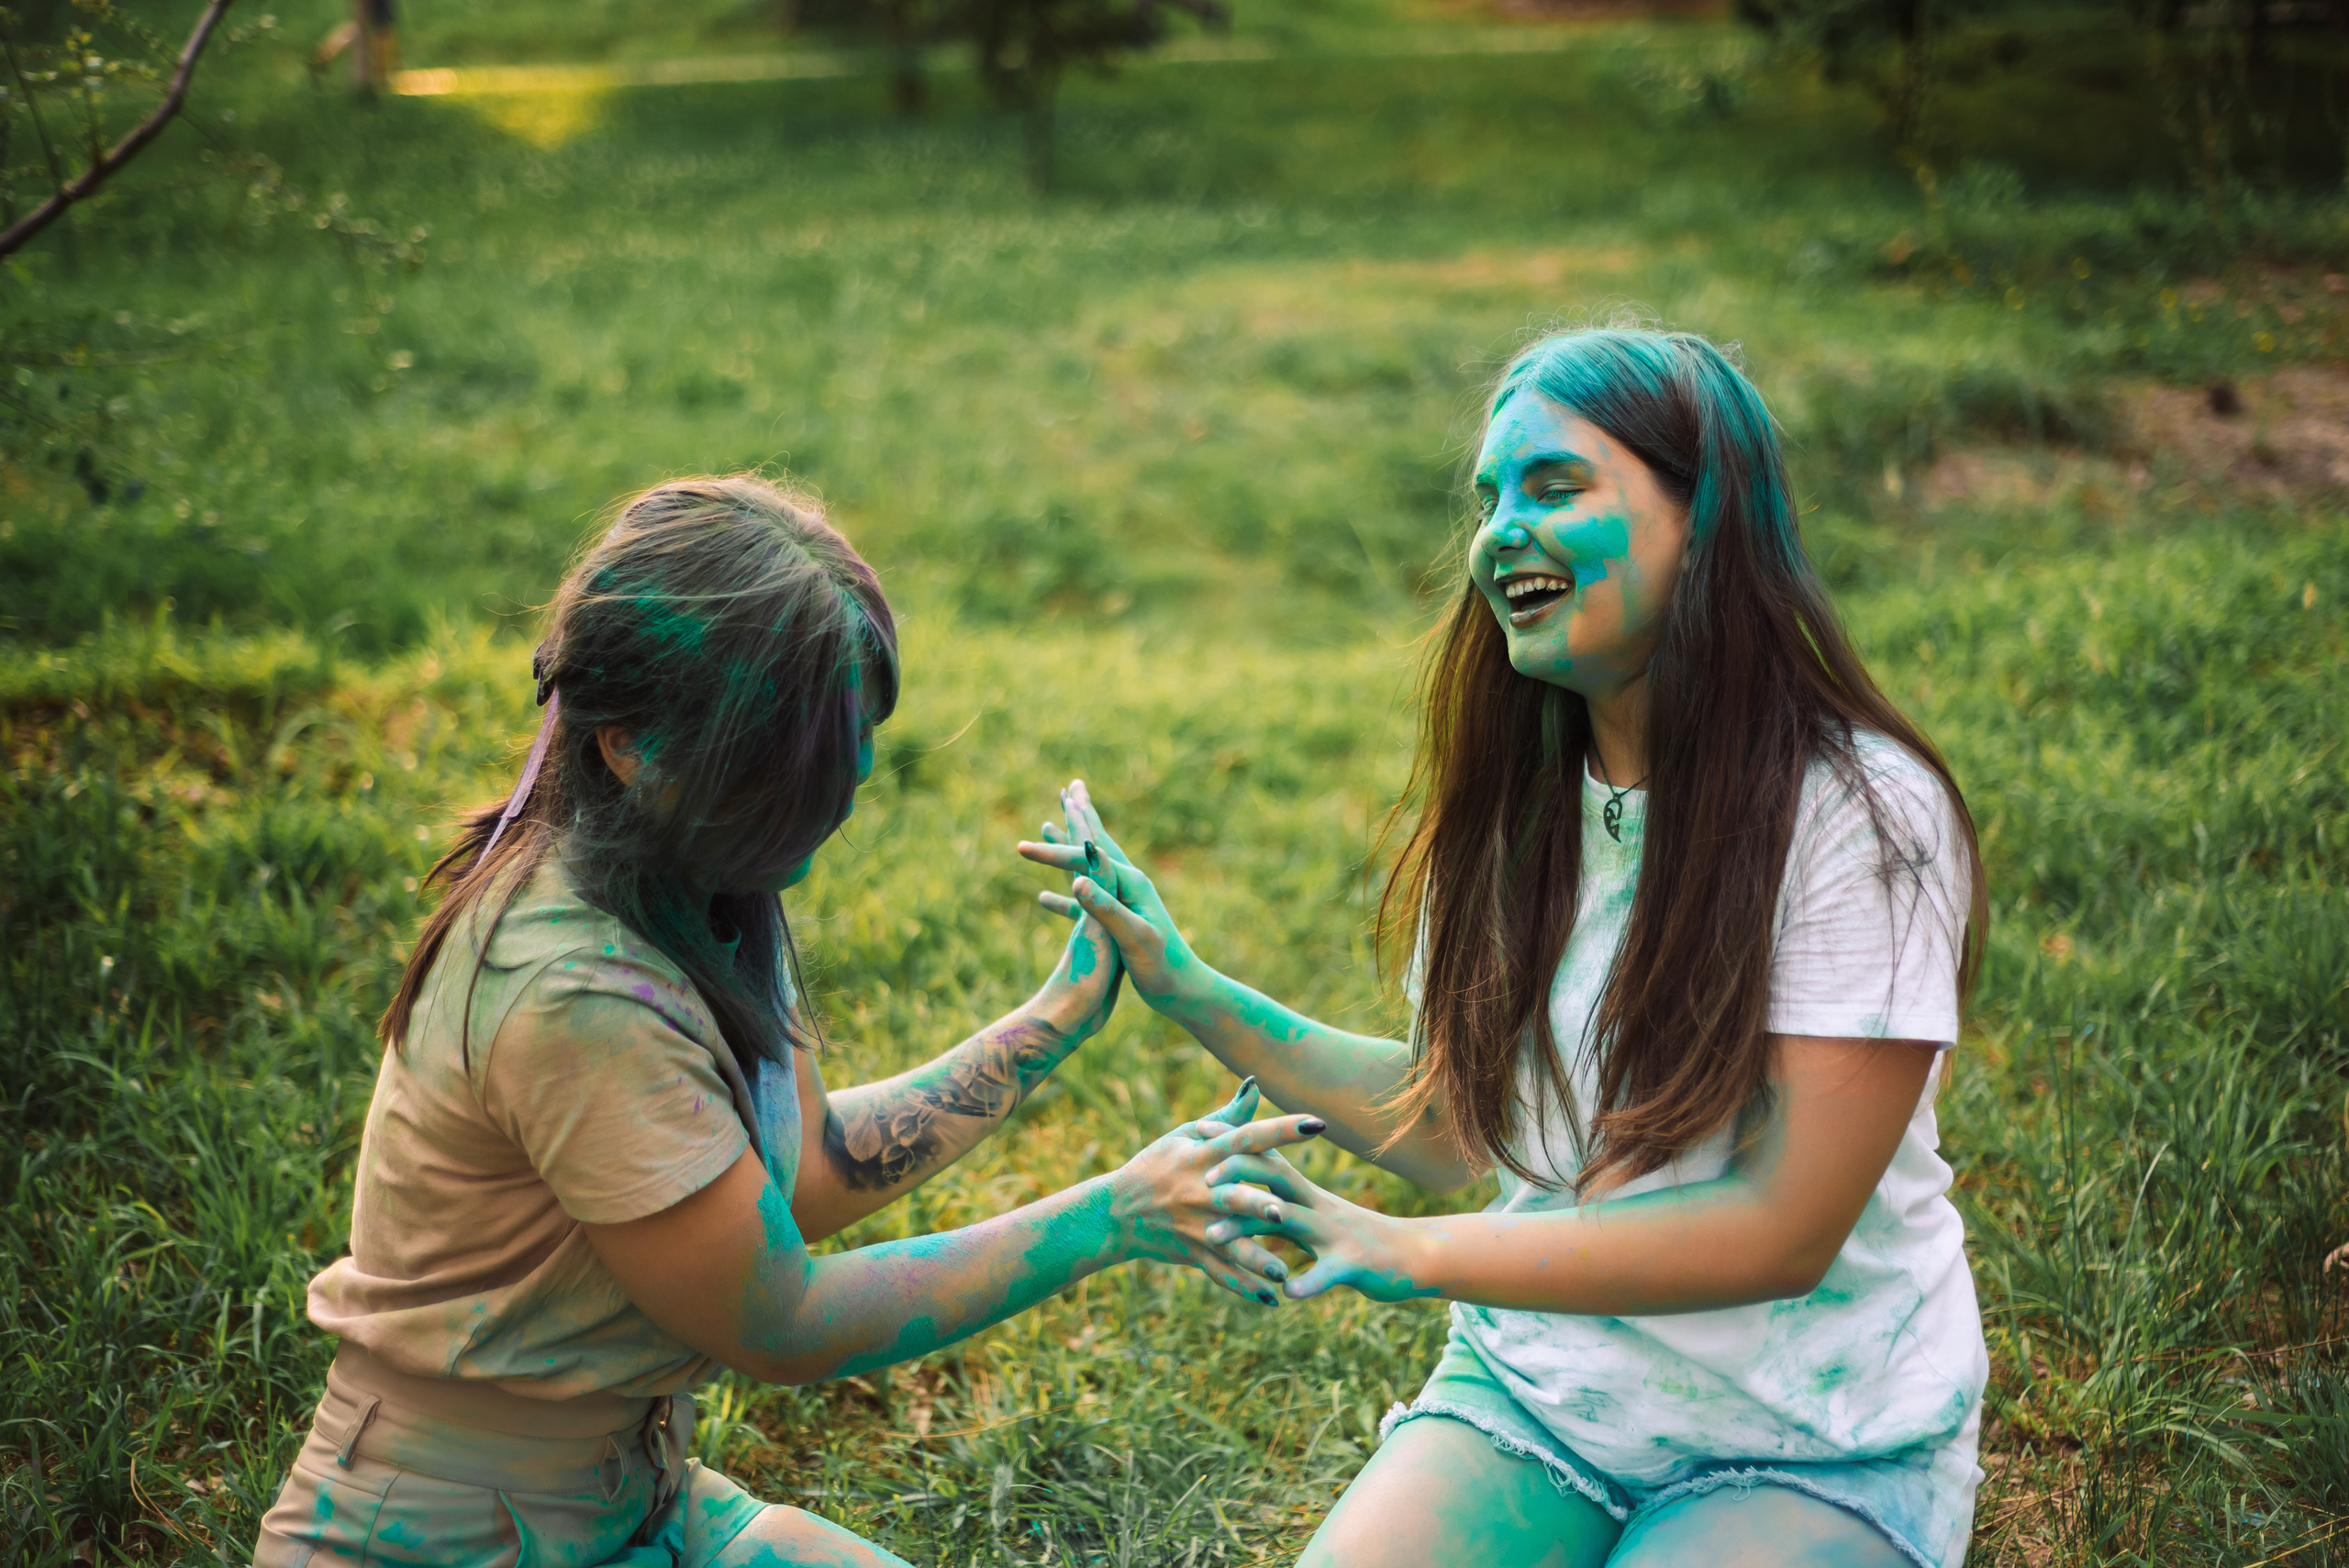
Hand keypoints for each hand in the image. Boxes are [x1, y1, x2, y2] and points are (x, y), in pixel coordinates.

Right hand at [1019, 779, 1210, 1013]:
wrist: (1184, 991)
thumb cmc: (1161, 967)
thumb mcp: (1133, 937)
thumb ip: (1106, 908)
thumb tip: (1078, 880)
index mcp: (1130, 883)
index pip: (1085, 858)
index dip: (1053, 853)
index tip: (1021, 847)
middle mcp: (1128, 884)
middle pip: (1096, 843)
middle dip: (1080, 816)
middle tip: (1071, 786)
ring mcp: (1124, 900)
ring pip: (1090, 865)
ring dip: (1070, 845)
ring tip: (1052, 825)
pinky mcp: (1118, 919)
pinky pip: (1085, 898)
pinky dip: (1063, 893)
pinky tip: (1042, 898)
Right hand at [1106, 1082, 1326, 1307]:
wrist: (1116, 1211)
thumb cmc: (1157, 1164)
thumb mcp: (1186, 1136)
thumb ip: (1228, 1116)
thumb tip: (1256, 1084)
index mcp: (1202, 1155)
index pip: (1246, 1138)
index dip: (1281, 1130)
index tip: (1316, 1124)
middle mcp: (1199, 1190)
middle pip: (1231, 1196)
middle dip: (1256, 1204)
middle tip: (1284, 1212)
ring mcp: (1194, 1225)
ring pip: (1228, 1242)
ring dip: (1255, 1258)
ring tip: (1282, 1270)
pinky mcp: (1191, 1251)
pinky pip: (1219, 1272)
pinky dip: (1243, 1287)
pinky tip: (1270, 1298)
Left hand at [1196, 1144, 1441, 1304]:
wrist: (1414, 1255)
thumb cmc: (1360, 1239)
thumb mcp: (1319, 1217)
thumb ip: (1285, 1205)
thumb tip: (1251, 1191)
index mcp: (1307, 1195)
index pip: (1267, 1158)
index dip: (1233, 1143)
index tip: (1196, 1129)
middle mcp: (1318, 1206)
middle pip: (1274, 1178)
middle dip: (1237, 1174)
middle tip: (1201, 1181)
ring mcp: (1334, 1233)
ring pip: (1287, 1221)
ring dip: (1247, 1228)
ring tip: (1212, 1237)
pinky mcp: (1352, 1264)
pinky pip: (1326, 1272)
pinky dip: (1306, 1282)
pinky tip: (1285, 1292)